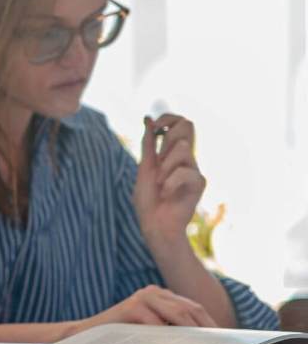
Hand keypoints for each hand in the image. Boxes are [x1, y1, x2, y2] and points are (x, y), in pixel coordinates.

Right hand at [78, 285, 216, 331]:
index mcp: (160, 295)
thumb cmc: (120, 337)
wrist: (84, 335)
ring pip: (179, 315)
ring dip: (193, 335)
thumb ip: (170, 329)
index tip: (225, 342)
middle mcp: (153, 291)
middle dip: (208, 330)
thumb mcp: (149, 330)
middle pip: (191, 310)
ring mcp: (142, 297)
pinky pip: (158, 324)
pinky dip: (169, 339)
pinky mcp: (132, 307)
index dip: (211, 325)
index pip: (194, 309)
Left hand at [134, 114, 204, 246]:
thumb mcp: (144, 167)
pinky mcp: (200, 183)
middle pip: (188, 125)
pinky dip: (169, 182)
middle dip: (166, 138)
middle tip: (157, 160)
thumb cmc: (148, 201)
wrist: (154, 225)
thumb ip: (148, 144)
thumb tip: (147, 118)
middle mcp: (186, 158)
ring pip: (181, 147)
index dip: (168, 118)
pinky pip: (184, 171)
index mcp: (172, 153)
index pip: (180, 122)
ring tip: (159, 183)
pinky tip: (166, 194)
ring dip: (163, 166)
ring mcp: (194, 169)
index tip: (153, 127)